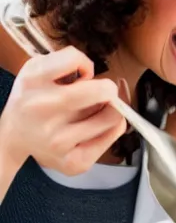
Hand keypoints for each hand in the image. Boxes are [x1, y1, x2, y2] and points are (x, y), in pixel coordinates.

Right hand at [1, 46, 126, 174]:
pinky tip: (99, 124)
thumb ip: (69, 61)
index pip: (73, 60)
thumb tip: (106, 79)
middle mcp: (42, 112)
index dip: (85, 65)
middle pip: (102, 92)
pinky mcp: (74, 162)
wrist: (14, 138)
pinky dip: (113, 125)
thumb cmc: (35, 99)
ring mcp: (58, 141)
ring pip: (113, 116)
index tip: (82, 75)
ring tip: (95, 111)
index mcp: (32, 82)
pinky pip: (113, 134)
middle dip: (108, 89)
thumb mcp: (39, 69)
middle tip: (100, 93)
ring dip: (111, 109)